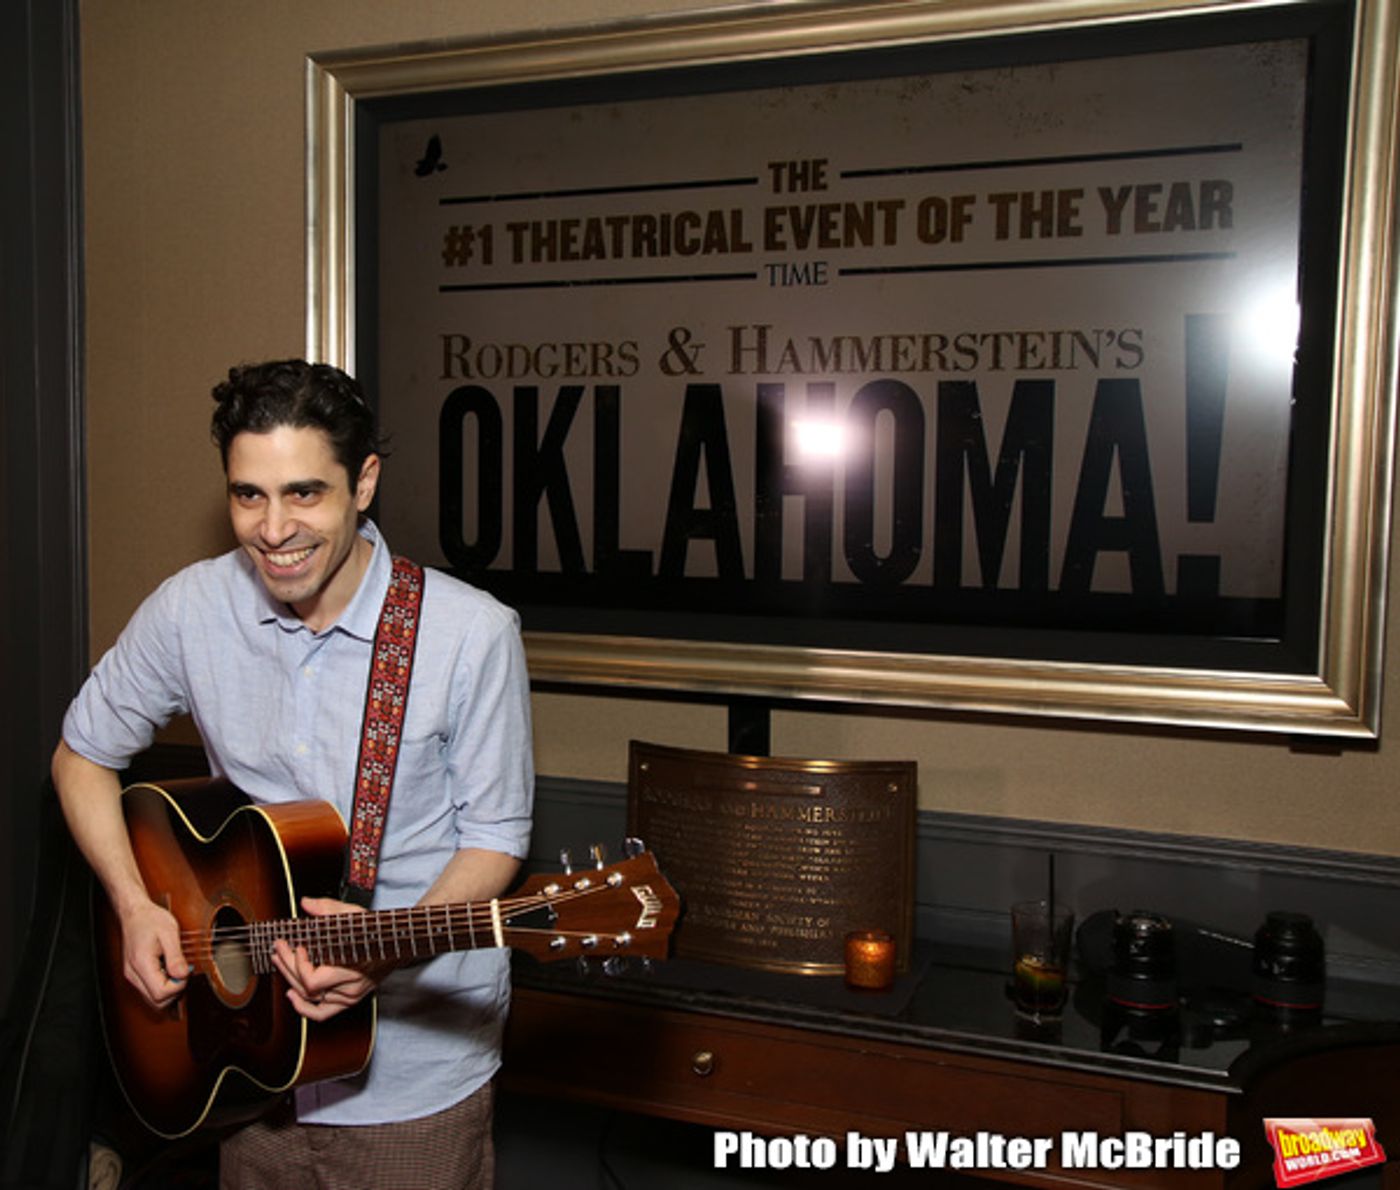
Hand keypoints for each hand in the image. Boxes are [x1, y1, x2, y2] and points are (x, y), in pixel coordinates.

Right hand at [121, 899, 190, 1009]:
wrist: (135, 913)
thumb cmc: (150, 919)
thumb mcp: (169, 933)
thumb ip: (176, 957)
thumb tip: (183, 975)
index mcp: (141, 964)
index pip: (160, 993)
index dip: (178, 986)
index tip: (186, 970)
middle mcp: (133, 975)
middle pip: (156, 1002)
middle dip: (175, 991)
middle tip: (182, 971)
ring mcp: (132, 976)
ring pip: (152, 999)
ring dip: (169, 990)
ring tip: (175, 968)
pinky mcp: (135, 975)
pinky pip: (150, 990)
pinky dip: (162, 985)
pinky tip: (168, 970)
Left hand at [271, 896, 386, 1020]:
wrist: (398, 945)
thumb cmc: (378, 930)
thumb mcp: (355, 914)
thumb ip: (329, 908)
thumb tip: (306, 904)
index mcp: (354, 968)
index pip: (313, 980)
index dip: (299, 965)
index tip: (297, 945)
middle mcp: (351, 987)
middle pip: (307, 988)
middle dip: (287, 965)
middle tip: (279, 947)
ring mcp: (349, 996)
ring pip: (310, 999)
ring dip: (290, 980)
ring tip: (280, 962)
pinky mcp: (348, 1000)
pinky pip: (322, 1013)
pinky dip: (303, 1007)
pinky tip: (291, 993)